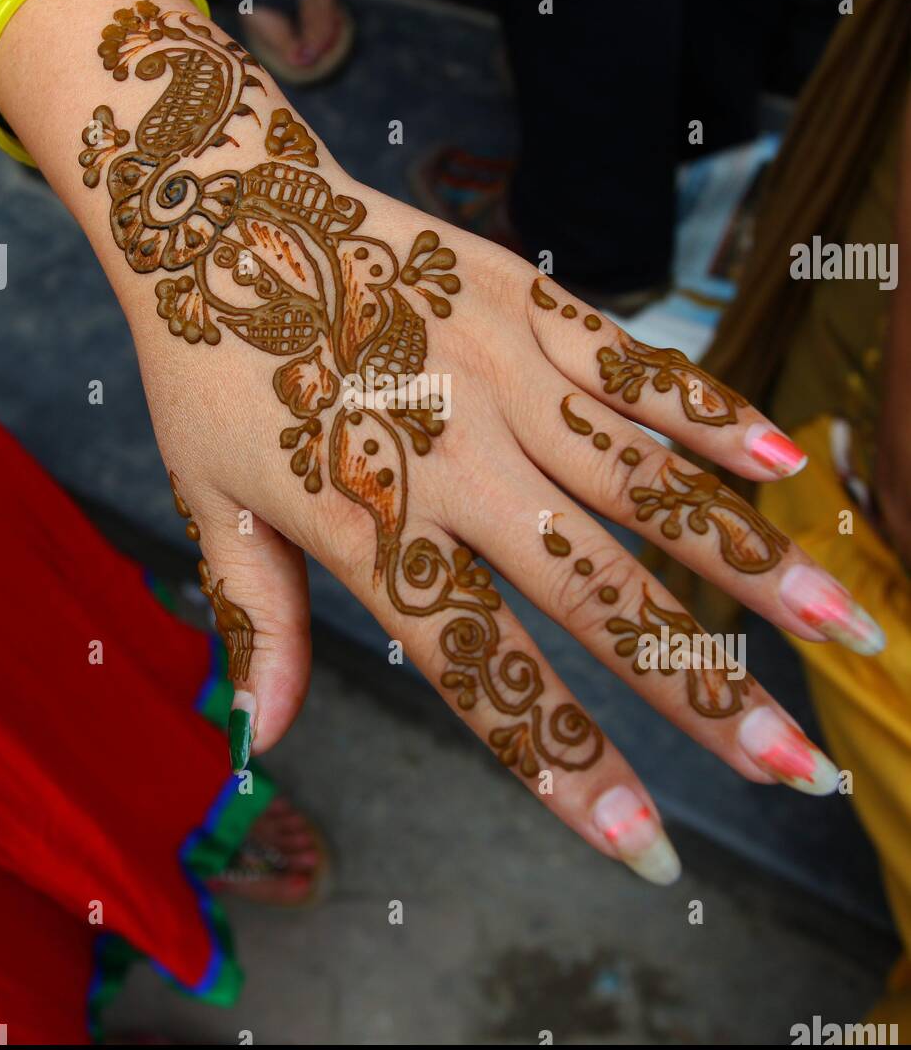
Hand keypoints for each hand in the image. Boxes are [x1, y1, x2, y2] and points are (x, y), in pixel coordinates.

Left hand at [65, 0, 884, 886]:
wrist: (218, 206)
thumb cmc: (211, 366)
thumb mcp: (209, 502)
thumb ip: (257, 624)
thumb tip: (267, 744)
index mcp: (368, 522)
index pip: (482, 670)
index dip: (564, 764)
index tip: (644, 843)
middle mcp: (452, 457)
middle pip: (595, 593)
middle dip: (701, 690)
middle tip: (794, 768)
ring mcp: (500, 374)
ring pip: (644, 482)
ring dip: (747, 559)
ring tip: (840, 620)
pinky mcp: (525, 303)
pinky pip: (633, 366)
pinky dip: (709, 412)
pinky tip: (785, 459)